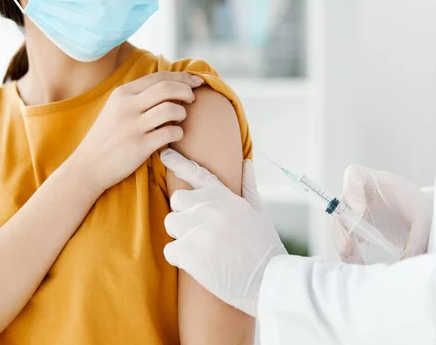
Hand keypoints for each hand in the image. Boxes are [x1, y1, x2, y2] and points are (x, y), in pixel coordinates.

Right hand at [70, 72, 203, 193]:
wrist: (88, 166)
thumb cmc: (107, 137)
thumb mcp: (116, 109)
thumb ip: (138, 97)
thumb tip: (171, 86)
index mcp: (122, 94)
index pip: (159, 77)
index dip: (182, 77)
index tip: (197, 81)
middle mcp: (127, 106)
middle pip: (167, 88)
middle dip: (187, 91)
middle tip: (193, 99)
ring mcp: (133, 126)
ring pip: (171, 109)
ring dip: (183, 113)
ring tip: (180, 119)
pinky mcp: (139, 146)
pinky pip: (170, 133)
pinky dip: (178, 132)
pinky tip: (174, 135)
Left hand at [161, 149, 286, 317]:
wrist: (270, 279)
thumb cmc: (266, 248)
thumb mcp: (260, 213)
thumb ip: (249, 187)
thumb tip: (246, 163)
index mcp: (227, 198)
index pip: (199, 174)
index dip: (179, 163)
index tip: (165, 154)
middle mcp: (212, 209)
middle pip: (177, 201)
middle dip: (184, 215)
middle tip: (200, 232)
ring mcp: (201, 230)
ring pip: (170, 224)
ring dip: (181, 237)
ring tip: (202, 250)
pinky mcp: (192, 253)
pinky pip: (169, 250)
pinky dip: (180, 259)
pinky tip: (199, 265)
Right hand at [334, 165, 432, 263]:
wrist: (426, 221)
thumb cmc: (424, 211)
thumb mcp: (426, 221)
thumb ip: (416, 240)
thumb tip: (404, 264)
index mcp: (378, 182)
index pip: (355, 174)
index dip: (351, 190)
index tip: (360, 210)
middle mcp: (363, 195)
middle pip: (341, 205)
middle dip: (342, 227)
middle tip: (347, 247)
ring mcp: (357, 212)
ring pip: (340, 226)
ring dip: (344, 245)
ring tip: (356, 262)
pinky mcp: (358, 229)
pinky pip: (347, 240)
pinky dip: (350, 254)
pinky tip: (359, 265)